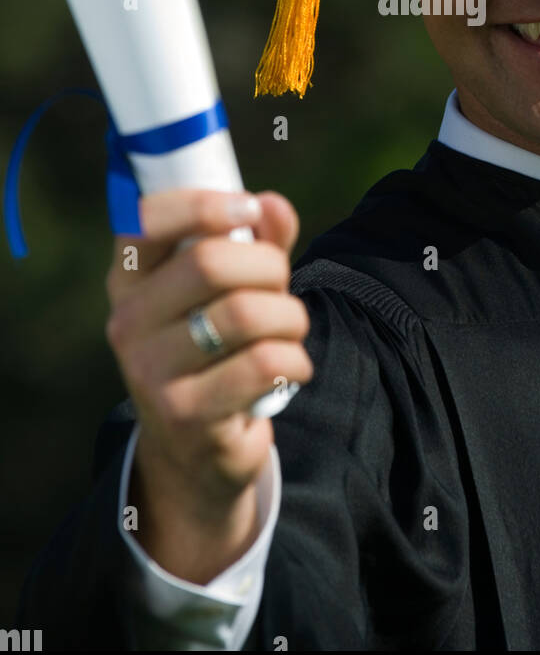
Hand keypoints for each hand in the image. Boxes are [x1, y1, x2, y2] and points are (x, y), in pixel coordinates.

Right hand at [105, 189, 310, 580]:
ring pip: (247, 313)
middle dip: (269, 267)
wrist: (196, 449)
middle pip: (212, 262)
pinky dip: (295, 360)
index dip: (205, 204)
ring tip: (289, 331)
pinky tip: (290, 369)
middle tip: (280, 287)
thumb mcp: (231, 288)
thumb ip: (256, 239)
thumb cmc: (218, 347)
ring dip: (290, 317)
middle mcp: (128, 323)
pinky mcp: (186, 415)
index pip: (145, 221)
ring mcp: (151, 373)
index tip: (250, 208)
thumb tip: (272, 205)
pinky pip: (265, 363)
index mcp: (129, 280)